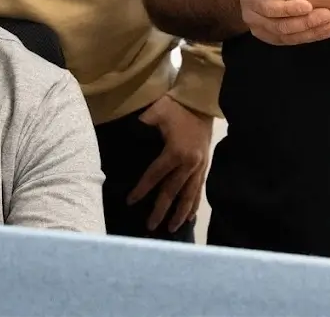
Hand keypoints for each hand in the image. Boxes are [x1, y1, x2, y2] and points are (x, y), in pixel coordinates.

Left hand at [128, 95, 213, 231]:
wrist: (201, 100)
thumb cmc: (176, 104)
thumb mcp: (156, 111)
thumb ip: (141, 124)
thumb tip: (124, 133)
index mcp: (176, 152)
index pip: (155, 176)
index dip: (142, 189)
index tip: (131, 201)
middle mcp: (189, 163)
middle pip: (173, 191)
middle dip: (161, 210)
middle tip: (151, 226)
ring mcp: (200, 165)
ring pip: (189, 195)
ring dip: (181, 213)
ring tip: (173, 228)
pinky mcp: (205, 165)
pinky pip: (199, 188)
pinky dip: (195, 203)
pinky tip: (191, 216)